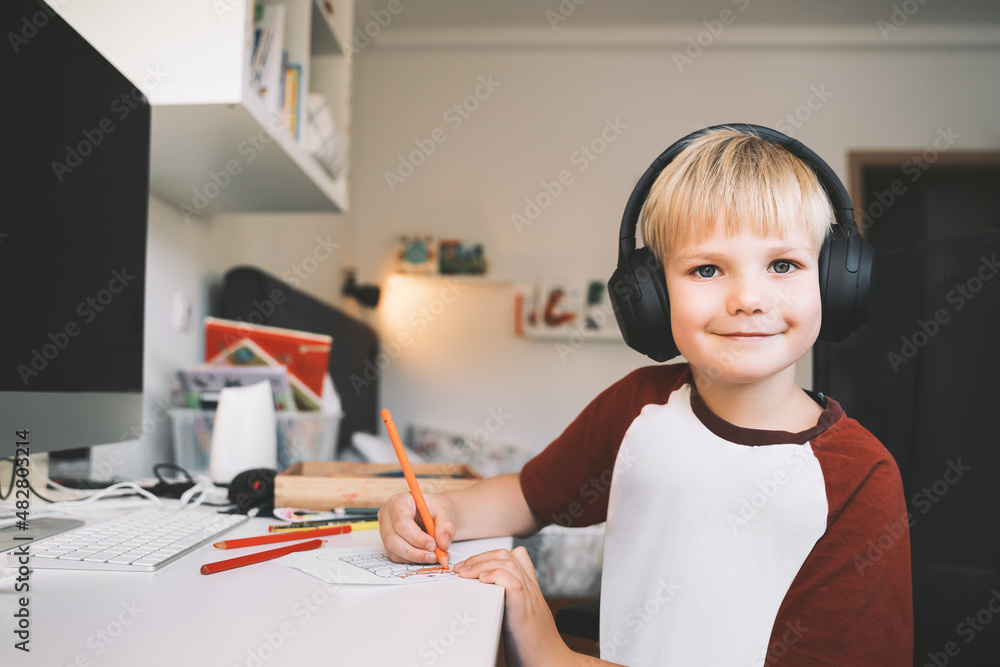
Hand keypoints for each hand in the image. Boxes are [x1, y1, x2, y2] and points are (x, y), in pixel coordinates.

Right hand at [378, 491, 455, 564]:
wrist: (433, 513)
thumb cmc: (435, 509)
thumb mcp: (444, 511)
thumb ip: (445, 526)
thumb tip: (442, 544)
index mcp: (399, 502)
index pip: (401, 522)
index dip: (416, 537)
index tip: (433, 544)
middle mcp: (387, 516)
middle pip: (392, 539)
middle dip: (415, 552)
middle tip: (434, 556)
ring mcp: (385, 531)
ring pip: (394, 550)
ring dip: (415, 557)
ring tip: (434, 557)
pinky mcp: (389, 544)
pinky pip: (397, 556)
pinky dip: (413, 560)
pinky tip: (427, 555)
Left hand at [454, 547, 571, 666]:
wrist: (551, 664)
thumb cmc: (535, 648)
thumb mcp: (520, 618)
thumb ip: (507, 604)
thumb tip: (482, 598)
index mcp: (530, 591)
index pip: (516, 557)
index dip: (491, 555)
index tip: (470, 566)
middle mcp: (532, 590)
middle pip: (508, 556)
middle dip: (481, 557)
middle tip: (462, 569)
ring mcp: (530, 599)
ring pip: (509, 563)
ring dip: (482, 563)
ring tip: (466, 573)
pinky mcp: (524, 612)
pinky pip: (513, 583)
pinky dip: (495, 576)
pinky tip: (482, 581)